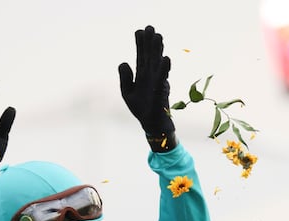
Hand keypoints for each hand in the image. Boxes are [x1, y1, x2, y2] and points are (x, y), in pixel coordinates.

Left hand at [117, 25, 174, 142]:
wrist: (152, 125)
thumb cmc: (141, 109)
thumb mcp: (127, 93)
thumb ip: (125, 78)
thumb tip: (123, 62)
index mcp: (142, 76)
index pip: (141, 57)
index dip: (140, 44)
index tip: (140, 31)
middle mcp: (151, 77)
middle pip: (150, 57)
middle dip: (150, 43)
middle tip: (150, 27)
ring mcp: (157, 84)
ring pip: (158, 65)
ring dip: (158, 51)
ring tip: (158, 37)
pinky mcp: (161, 93)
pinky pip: (163, 80)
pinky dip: (164, 70)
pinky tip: (165, 59)